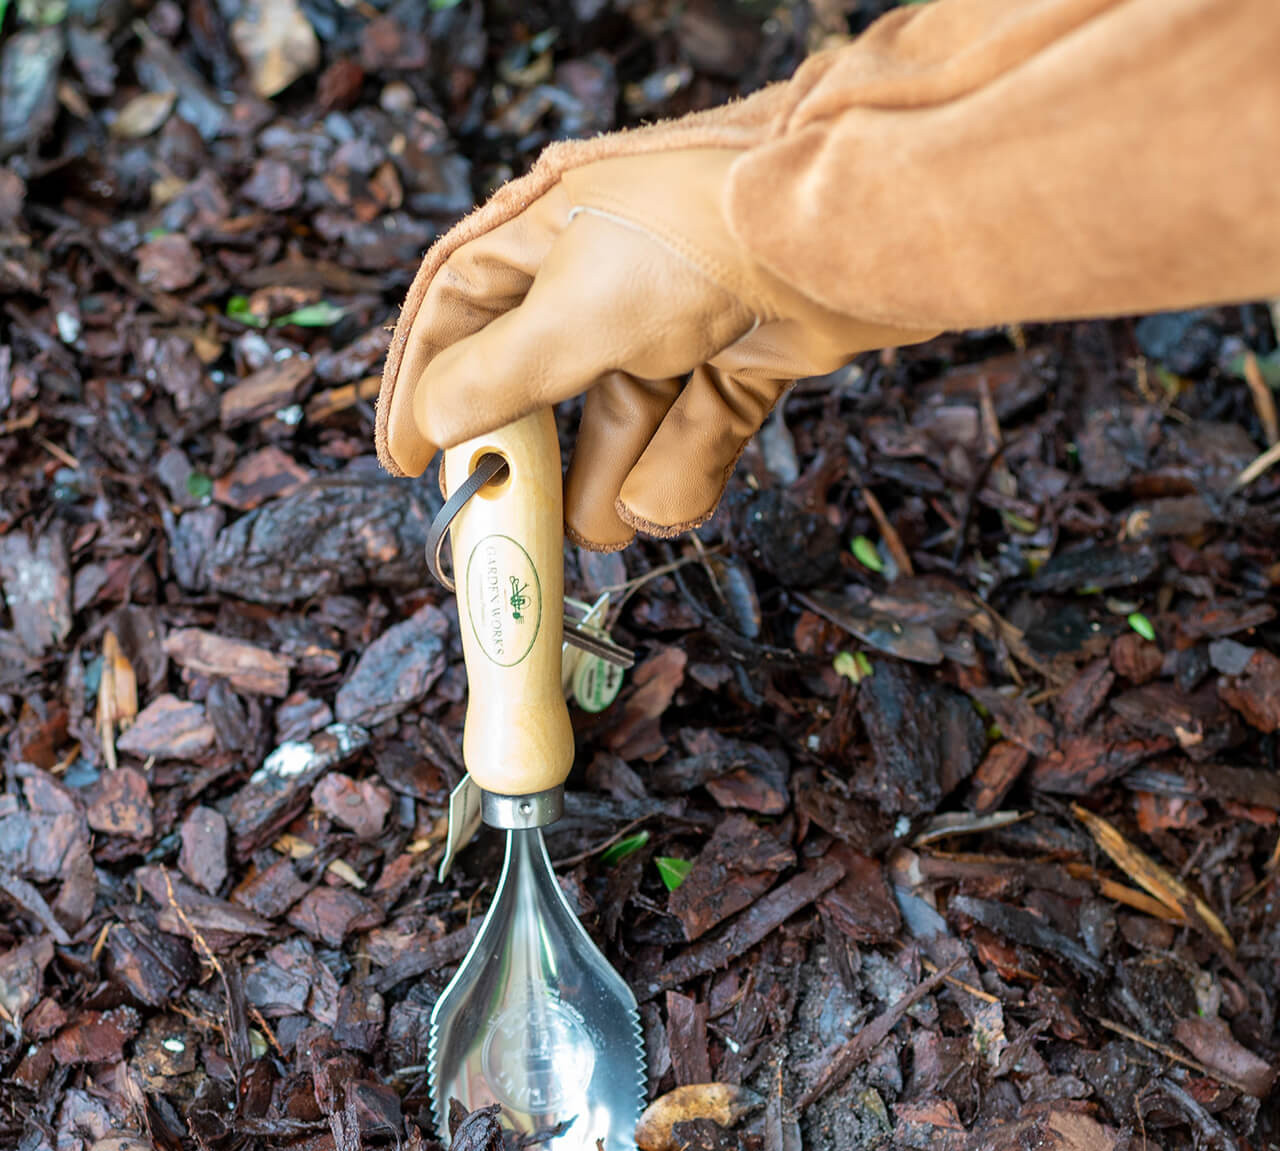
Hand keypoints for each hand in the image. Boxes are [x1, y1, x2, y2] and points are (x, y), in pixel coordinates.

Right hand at [377, 146, 934, 548]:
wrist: (845, 231)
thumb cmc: (696, 239)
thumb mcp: (571, 311)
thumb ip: (497, 376)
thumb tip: (431, 420)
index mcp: (545, 230)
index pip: (457, 309)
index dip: (423, 385)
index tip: (404, 458)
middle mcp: (606, 271)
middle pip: (540, 379)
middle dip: (531, 453)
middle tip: (508, 518)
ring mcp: (678, 316)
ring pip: (624, 417)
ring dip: (610, 480)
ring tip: (596, 535)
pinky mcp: (742, 356)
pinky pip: (695, 428)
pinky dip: (682, 472)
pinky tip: (663, 510)